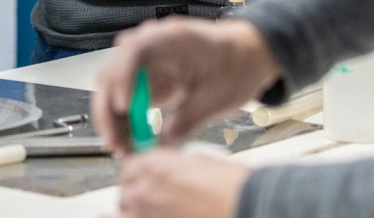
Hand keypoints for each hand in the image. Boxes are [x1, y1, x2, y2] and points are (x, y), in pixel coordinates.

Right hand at [91, 18, 280, 153]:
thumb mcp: (217, 97)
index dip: (122, 78)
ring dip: (112, 118)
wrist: (249, 53)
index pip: (133, 52)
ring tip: (123, 147)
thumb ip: (188, 120)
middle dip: (109, 110)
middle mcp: (150, 44)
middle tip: (117, 143)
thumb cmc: (237, 64)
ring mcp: (146, 60)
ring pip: (113, 87)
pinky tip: (129, 140)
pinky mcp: (147, 75)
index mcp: (170, 38)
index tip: (122, 107)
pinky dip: (124, 119)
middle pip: (112, 73)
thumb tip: (163, 145)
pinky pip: (126, 97)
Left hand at [117, 148, 247, 217]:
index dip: (137, 175)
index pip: (129, 169)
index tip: (142, 181)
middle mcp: (144, 190)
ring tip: (156, 211)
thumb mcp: (197, 161)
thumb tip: (164, 174)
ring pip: (127, 214)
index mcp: (153, 165)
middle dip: (134, 196)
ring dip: (137, 212)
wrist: (248, 205)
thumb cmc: (232, 185)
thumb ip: (172, 167)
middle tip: (151, 201)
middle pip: (125, 194)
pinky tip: (157, 216)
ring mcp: (147, 214)